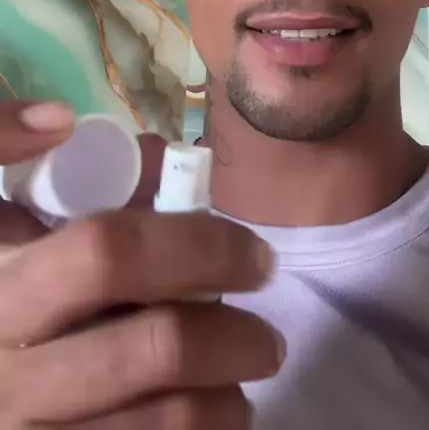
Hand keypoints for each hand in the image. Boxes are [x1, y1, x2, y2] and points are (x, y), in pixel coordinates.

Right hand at [0, 101, 282, 427]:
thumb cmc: (2, 300)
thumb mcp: (12, 237)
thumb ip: (72, 188)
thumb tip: (159, 157)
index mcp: (5, 286)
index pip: (110, 253)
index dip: (197, 246)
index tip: (254, 254)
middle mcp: (12, 371)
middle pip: (159, 347)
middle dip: (237, 337)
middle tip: (270, 337)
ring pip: (169, 420)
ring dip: (229, 397)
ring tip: (243, 385)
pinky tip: (210, 419)